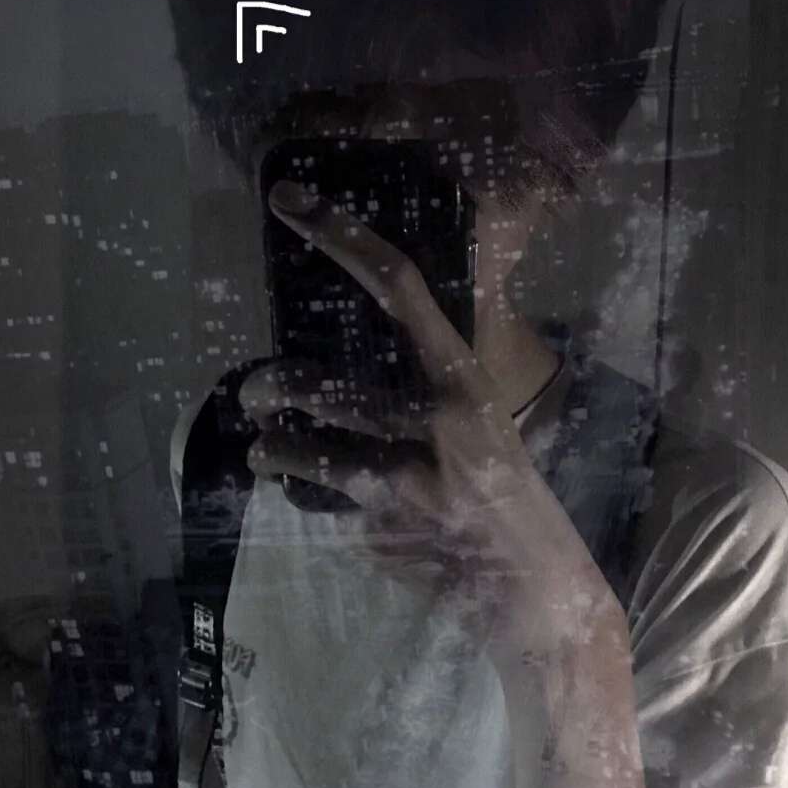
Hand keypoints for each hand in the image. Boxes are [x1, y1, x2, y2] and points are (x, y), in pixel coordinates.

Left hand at [241, 179, 612, 638]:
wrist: (531, 588)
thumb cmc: (506, 493)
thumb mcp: (484, 424)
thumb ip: (429, 389)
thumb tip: (355, 359)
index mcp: (466, 381)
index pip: (397, 286)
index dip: (340, 235)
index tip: (288, 200)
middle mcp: (434, 424)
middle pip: (323, 383)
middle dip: (272, 387)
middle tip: (255, 392)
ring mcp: (402, 482)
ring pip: (303, 451)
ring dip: (271, 448)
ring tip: (264, 447)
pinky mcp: (378, 532)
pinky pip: (320, 502)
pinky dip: (308, 498)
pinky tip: (315, 503)